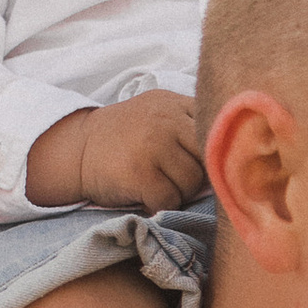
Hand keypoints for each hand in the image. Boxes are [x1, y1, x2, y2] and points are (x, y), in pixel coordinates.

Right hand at [26, 92, 210, 211]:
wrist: (76, 149)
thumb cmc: (125, 138)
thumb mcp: (157, 114)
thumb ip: (189, 123)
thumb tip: (230, 156)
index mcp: (174, 102)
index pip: (216, 126)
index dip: (214, 151)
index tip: (205, 162)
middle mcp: (166, 119)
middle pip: (208, 158)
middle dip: (198, 174)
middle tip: (176, 178)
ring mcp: (152, 145)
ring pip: (192, 182)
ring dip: (179, 192)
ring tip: (158, 185)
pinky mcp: (139, 173)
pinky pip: (170, 199)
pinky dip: (160, 205)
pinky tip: (146, 195)